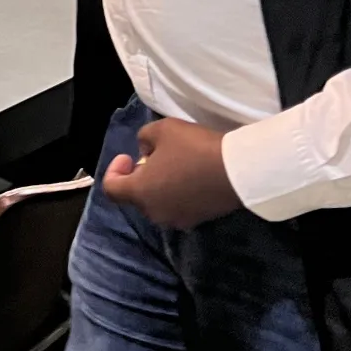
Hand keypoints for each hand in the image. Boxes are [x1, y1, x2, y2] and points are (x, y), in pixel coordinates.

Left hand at [103, 118, 239, 228]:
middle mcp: (155, 212)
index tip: (128, 156)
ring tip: (175, 165)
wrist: (239, 170)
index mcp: (140, 193)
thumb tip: (145, 152)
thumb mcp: (162, 129)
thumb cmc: (194, 148)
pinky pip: (178, 206)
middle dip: (139, 176)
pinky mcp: (198, 220)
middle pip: (136, 196)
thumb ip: (144, 138)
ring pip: (157, 202)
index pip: (111, 189)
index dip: (114, 171)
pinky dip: (177, 194)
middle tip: (154, 157)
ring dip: (159, 186)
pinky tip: (192, 176)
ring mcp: (178, 219)